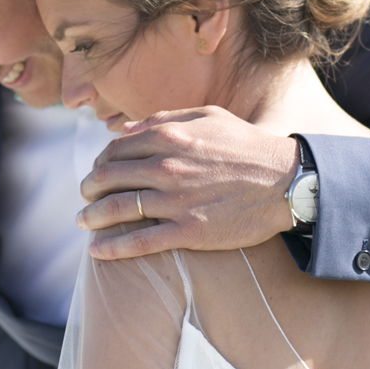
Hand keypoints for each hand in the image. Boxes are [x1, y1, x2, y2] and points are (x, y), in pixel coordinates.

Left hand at [77, 106, 300, 259]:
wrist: (286, 182)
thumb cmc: (248, 146)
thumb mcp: (208, 117)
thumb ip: (165, 120)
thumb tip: (126, 130)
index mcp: (168, 137)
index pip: (115, 150)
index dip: (99, 162)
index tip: (96, 172)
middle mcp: (166, 167)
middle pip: (108, 178)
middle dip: (89, 189)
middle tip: (84, 197)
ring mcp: (175, 201)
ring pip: (117, 209)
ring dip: (92, 217)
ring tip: (83, 222)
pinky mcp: (188, 232)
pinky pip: (139, 241)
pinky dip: (112, 247)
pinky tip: (97, 251)